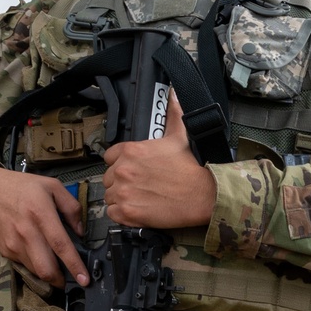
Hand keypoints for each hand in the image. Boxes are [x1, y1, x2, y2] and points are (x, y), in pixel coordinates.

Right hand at [0, 165, 86, 287]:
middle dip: (60, 279)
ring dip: (48, 273)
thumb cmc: (19, 186)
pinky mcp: (4, 250)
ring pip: (35, 271)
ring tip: (54, 264)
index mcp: (40, 213)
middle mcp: (26, 231)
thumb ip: (71, 207)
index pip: (60, 245)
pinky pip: (24, 265)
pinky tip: (37, 253)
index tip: (84, 279)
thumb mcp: (51, 186)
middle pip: (46, 269)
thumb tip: (81, 232)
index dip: (74, 265)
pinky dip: (34, 264)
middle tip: (70, 277)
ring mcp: (13, 243)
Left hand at [103, 91, 215, 228]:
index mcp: (130, 151)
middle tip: (140, 187)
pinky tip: (137, 211)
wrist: (202, 195)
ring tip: (141, 200)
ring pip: (110, 197)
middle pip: (108, 178)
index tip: (133, 171)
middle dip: (121, 183)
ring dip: (121, 199)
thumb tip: (174, 95)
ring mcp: (123, 192)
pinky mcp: (127, 213)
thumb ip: (172, 115)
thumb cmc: (191, 168)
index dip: (120, 164)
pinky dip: (122, 215)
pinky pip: (113, 214)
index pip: (109, 157)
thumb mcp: (179, 136)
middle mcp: (123, 170)